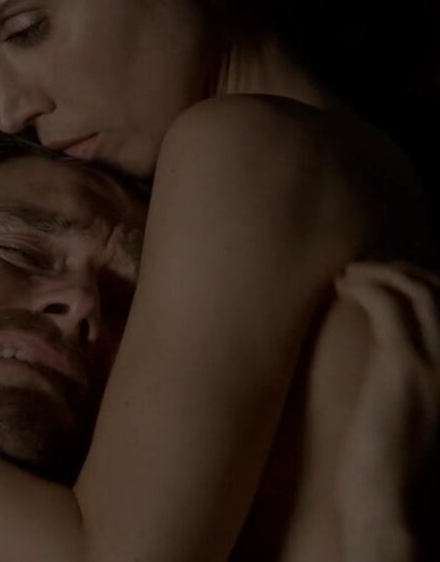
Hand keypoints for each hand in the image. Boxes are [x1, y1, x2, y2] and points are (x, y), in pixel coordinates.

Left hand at [334, 260, 439, 558]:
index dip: (426, 285)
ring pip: (420, 292)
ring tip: (349, 275)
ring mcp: (437, 365)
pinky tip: (345, 288)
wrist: (391, 505)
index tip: (390, 278)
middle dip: (404, 272)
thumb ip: (409, 382)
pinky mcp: (406, 368)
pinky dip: (368, 287)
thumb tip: (387, 359)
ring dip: (382, 273)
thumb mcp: (410, 415)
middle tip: (367, 270)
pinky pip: (391, 307)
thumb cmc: (391, 469)